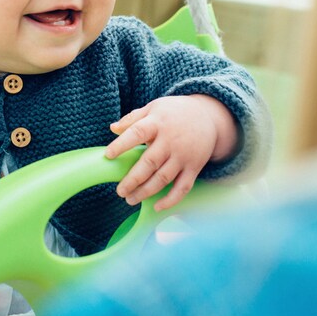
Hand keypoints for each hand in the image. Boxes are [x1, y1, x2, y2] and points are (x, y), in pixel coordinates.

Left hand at [105, 94, 236, 211]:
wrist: (207, 116)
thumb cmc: (174, 113)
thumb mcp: (153, 108)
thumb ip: (132, 118)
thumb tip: (112, 129)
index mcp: (157, 123)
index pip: (137, 133)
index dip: (122, 145)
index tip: (108, 155)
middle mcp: (171, 140)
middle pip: (150, 162)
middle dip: (133, 179)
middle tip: (119, 191)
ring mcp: (183, 155)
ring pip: (163, 178)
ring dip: (146, 192)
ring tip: (130, 199)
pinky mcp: (194, 167)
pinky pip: (183, 187)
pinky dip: (171, 200)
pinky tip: (156, 207)